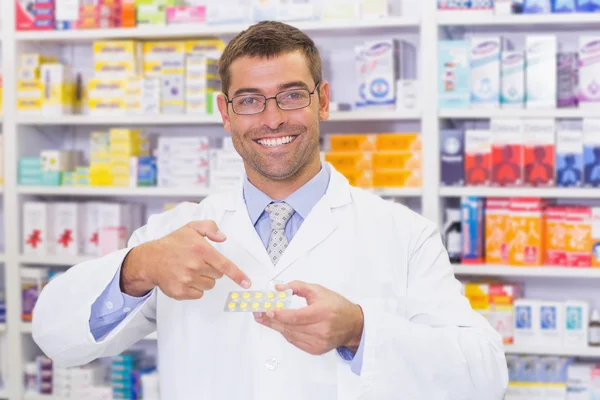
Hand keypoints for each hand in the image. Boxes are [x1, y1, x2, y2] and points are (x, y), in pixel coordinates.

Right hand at [121, 221, 250, 298]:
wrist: (150, 259)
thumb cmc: (172, 243)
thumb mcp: (191, 228)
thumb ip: (209, 228)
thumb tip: (223, 237)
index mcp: (201, 250)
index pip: (224, 265)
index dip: (238, 275)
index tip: (247, 283)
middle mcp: (194, 266)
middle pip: (218, 275)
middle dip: (212, 269)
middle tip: (198, 262)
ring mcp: (187, 280)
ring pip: (209, 285)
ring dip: (204, 279)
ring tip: (190, 270)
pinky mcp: (181, 292)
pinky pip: (198, 294)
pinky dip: (195, 288)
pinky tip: (184, 278)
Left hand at [254, 281, 363, 354]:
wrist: (353, 325)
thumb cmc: (336, 306)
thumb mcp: (318, 290)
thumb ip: (297, 287)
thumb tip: (278, 288)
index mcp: (323, 313)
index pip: (297, 316)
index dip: (280, 314)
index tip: (268, 310)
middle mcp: (322, 330)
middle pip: (291, 327)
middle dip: (272, 320)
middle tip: (259, 314)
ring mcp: (319, 342)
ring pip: (291, 335)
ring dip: (277, 327)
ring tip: (265, 319)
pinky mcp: (316, 350)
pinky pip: (295, 341)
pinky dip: (286, 333)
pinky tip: (280, 326)